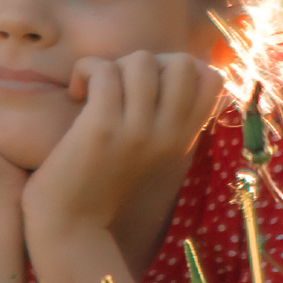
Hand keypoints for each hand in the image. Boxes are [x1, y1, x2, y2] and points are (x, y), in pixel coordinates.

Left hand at [20, 51, 222, 245]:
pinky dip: (85, 70)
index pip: (212, 80)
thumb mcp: (152, 152)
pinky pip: (104, 70)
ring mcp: (138, 131)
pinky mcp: (103, 128)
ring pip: (141, 60)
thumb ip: (168, 117)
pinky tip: (76, 92)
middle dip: (149, 61)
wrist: (70, 223)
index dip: (180, 68)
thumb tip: (179, 65)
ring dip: (114, 65)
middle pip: (181, 62)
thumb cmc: (104, 181)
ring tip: (96, 91)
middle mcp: (168, 135)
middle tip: (123, 85)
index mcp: (183, 140)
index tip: (150, 85)